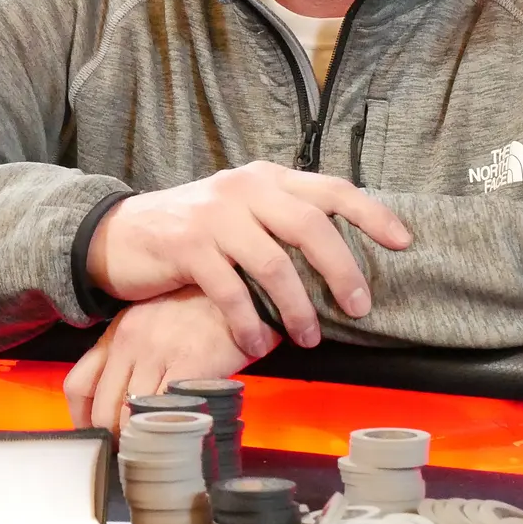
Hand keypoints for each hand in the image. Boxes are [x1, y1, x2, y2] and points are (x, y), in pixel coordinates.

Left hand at [63, 287, 281, 432]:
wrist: (244, 287)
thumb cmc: (204, 308)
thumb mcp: (155, 320)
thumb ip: (135, 352)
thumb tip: (123, 395)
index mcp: (118, 332)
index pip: (78, 384)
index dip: (82, 419)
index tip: (96, 435)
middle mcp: (130, 341)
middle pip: (102, 408)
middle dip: (112, 438)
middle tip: (129, 451)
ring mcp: (158, 351)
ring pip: (130, 414)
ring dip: (140, 439)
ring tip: (154, 449)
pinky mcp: (191, 362)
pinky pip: (166, 409)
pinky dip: (167, 428)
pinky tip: (176, 435)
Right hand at [86, 161, 409, 355]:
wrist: (118, 234)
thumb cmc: (191, 232)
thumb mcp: (239, 213)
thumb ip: (281, 222)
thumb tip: (339, 257)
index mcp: (266, 178)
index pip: (331, 189)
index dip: (372, 214)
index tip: (404, 242)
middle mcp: (245, 189)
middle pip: (310, 226)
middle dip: (342, 270)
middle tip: (359, 307)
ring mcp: (215, 216)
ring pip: (273, 263)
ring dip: (297, 308)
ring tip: (308, 339)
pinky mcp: (187, 246)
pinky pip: (230, 290)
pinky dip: (249, 322)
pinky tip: (257, 345)